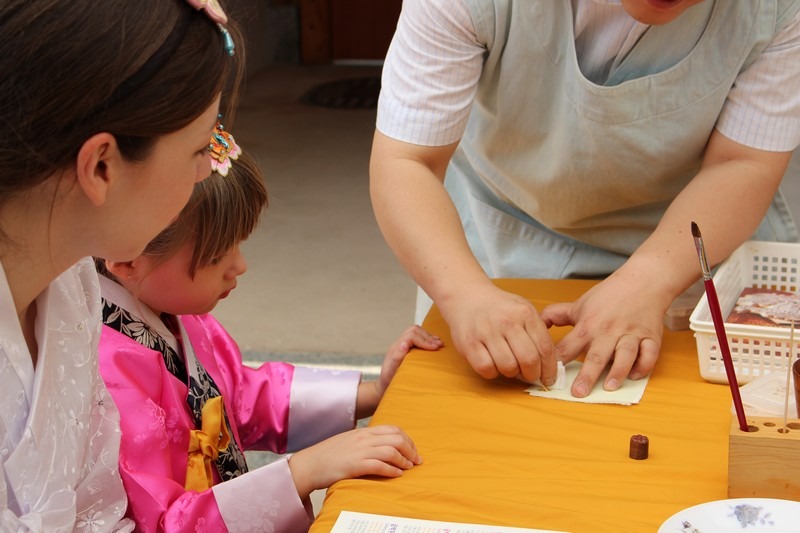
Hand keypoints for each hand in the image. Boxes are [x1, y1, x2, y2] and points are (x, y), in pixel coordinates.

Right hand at [288, 425, 421, 498]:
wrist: (309, 464)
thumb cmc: (328, 455)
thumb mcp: (349, 441)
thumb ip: (364, 440)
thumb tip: (381, 445)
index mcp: (363, 431)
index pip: (392, 429)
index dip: (407, 439)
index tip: (412, 449)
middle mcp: (363, 438)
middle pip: (396, 438)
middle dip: (411, 449)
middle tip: (417, 460)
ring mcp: (359, 451)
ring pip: (391, 450)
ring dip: (404, 460)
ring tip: (409, 468)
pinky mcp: (355, 465)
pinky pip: (380, 465)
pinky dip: (392, 470)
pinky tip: (397, 474)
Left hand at [358, 325, 442, 417]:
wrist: (384, 387)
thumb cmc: (389, 382)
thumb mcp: (391, 372)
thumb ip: (397, 358)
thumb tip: (403, 344)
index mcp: (395, 348)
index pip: (411, 336)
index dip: (424, 340)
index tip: (434, 348)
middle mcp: (398, 344)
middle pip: (414, 330)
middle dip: (428, 337)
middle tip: (439, 345)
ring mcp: (402, 346)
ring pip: (416, 332)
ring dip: (428, 336)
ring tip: (439, 343)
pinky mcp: (407, 349)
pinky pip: (417, 338)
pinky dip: (427, 339)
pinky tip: (434, 345)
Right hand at [439, 283, 555, 384]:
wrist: (467, 296)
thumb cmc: (499, 308)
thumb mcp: (523, 310)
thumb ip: (537, 332)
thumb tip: (550, 363)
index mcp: (524, 313)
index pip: (545, 348)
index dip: (549, 368)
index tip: (549, 378)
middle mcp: (506, 321)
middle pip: (528, 360)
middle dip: (532, 375)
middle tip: (530, 376)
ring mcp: (486, 332)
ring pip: (508, 367)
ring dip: (511, 373)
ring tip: (509, 365)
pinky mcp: (469, 343)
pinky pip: (487, 369)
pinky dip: (492, 372)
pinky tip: (493, 363)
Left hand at [539, 273, 665, 397]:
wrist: (642, 281)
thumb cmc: (608, 295)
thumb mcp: (578, 304)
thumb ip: (556, 315)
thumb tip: (536, 322)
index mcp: (587, 326)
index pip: (568, 346)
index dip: (557, 360)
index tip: (549, 375)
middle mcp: (608, 331)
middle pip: (596, 355)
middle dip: (587, 374)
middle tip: (578, 392)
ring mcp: (630, 334)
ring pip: (624, 354)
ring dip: (617, 371)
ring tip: (609, 387)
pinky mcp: (650, 337)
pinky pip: (649, 353)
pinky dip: (644, 364)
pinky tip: (635, 375)